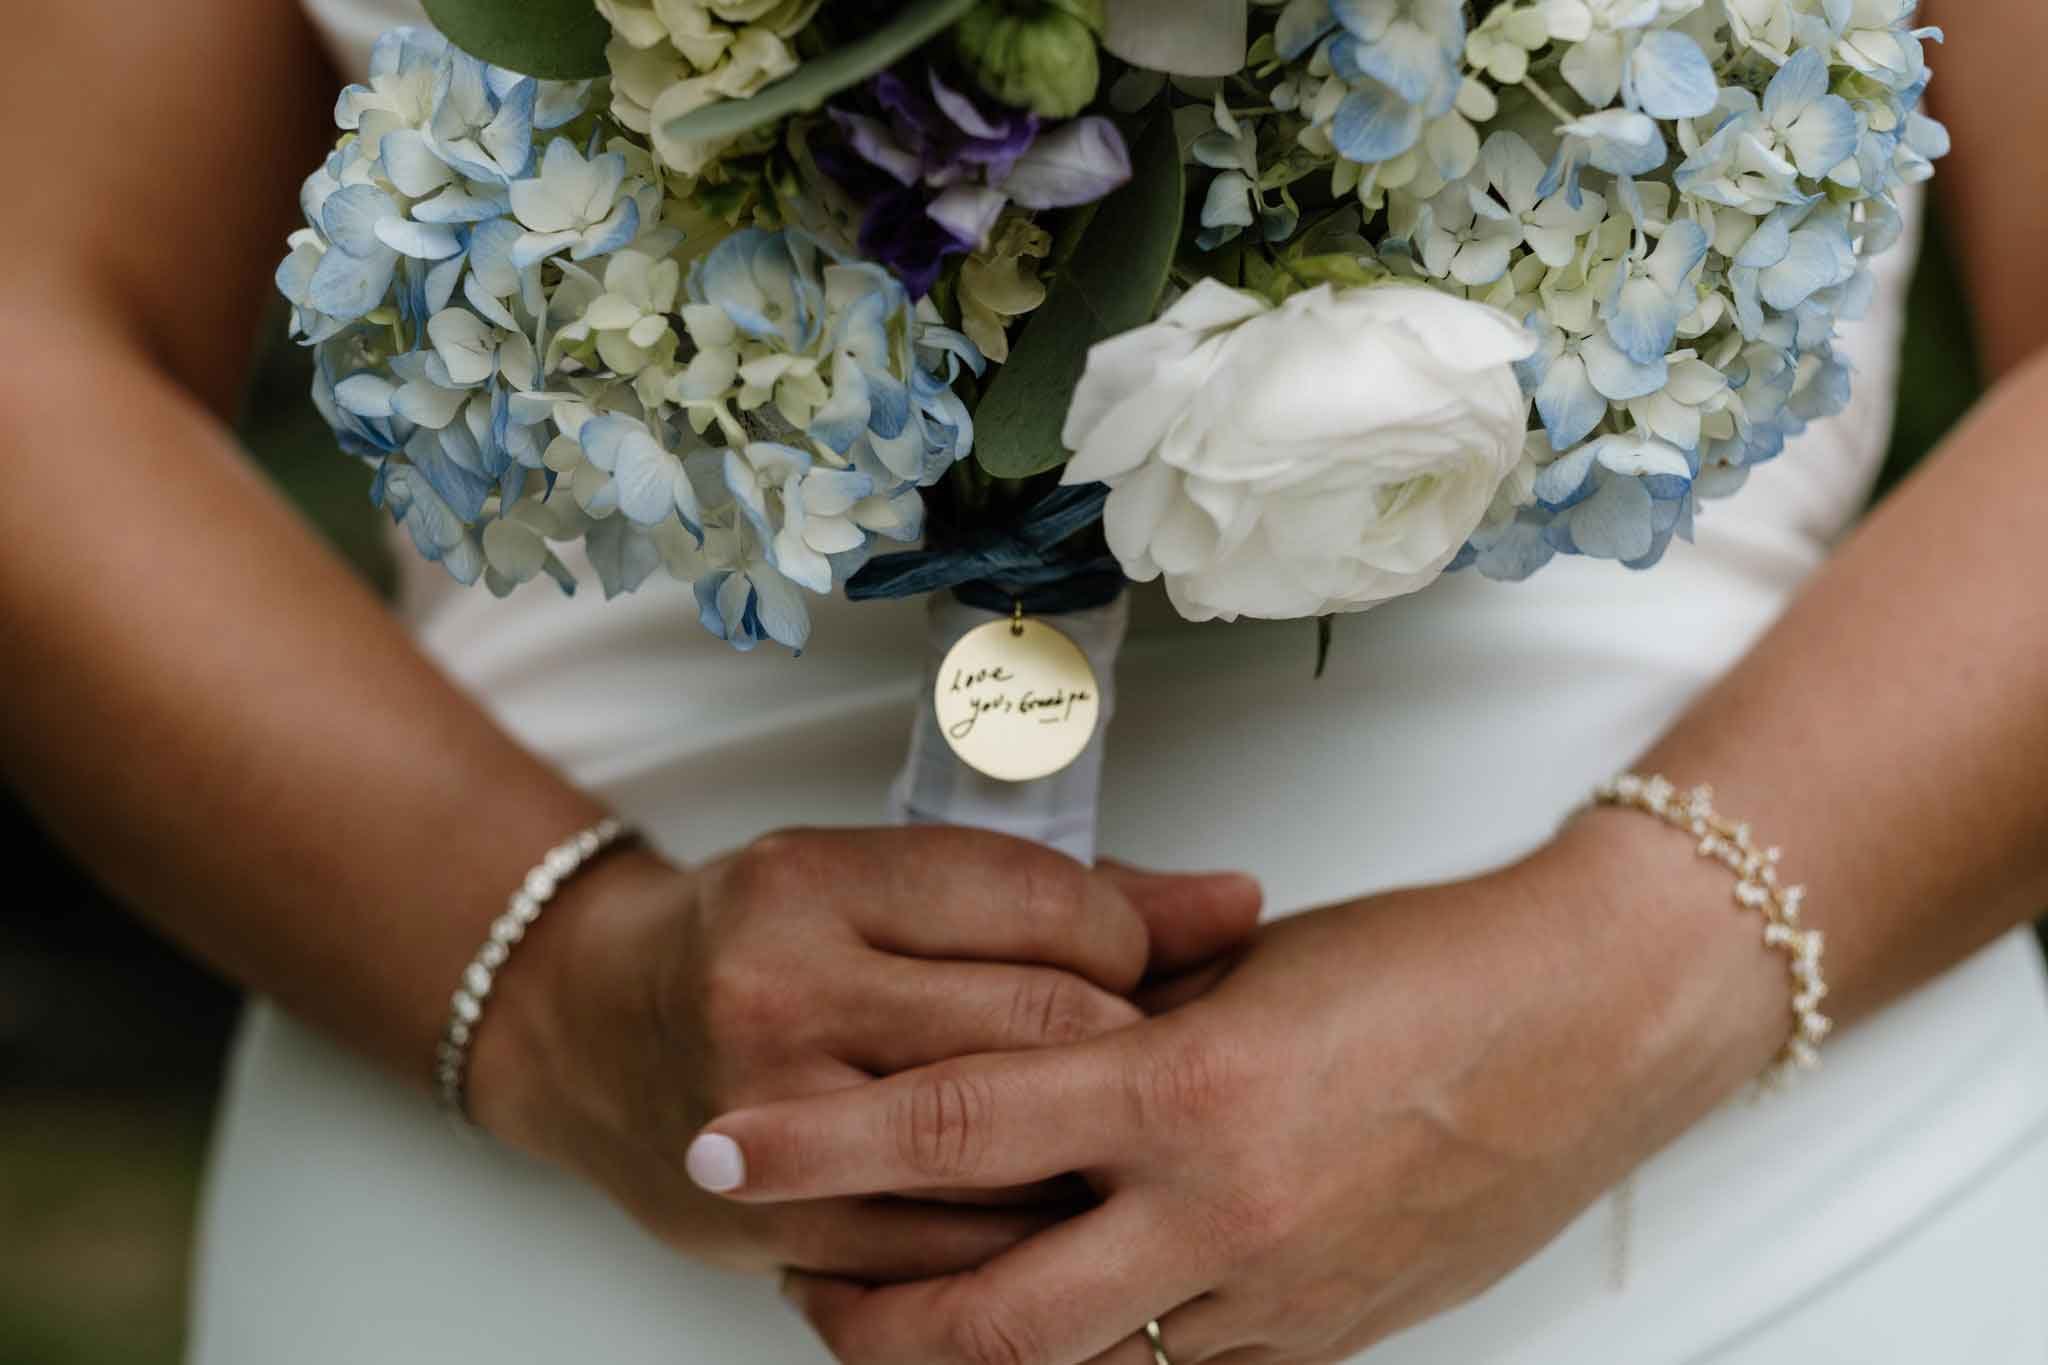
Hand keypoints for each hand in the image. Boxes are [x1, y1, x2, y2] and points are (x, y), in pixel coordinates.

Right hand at [468, 825, 1261, 1284]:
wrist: (592, 1031)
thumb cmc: (758, 934)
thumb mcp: (882, 873)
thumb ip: (1060, 891)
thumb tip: (1238, 904)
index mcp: (815, 884)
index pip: (1044, 906)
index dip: (1133, 937)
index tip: (1138, 959)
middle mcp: (783, 996)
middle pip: (1039, 1030)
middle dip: (1133, 1050)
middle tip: (1154, 1057)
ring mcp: (776, 1124)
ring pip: (1010, 1158)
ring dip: (1097, 1156)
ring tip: (1130, 1140)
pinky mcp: (779, 1227)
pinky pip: (951, 1253)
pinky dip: (1029, 1237)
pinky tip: (1059, 1211)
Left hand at [687, 817, 1788, 1362]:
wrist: (1591, 1026)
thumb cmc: (1425, 968)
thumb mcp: (1245, 967)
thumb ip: (1122, 1016)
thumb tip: (1025, 1037)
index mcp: (1185, 1089)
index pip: (952, 1128)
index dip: (818, 1147)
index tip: (727, 1153)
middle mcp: (1216, 1215)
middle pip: (984, 1319)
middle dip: (865, 1315)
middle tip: (798, 1280)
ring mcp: (1272, 1299)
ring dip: (965, 1357)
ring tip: (900, 1314)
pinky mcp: (1322, 1342)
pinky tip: (1054, 1324)